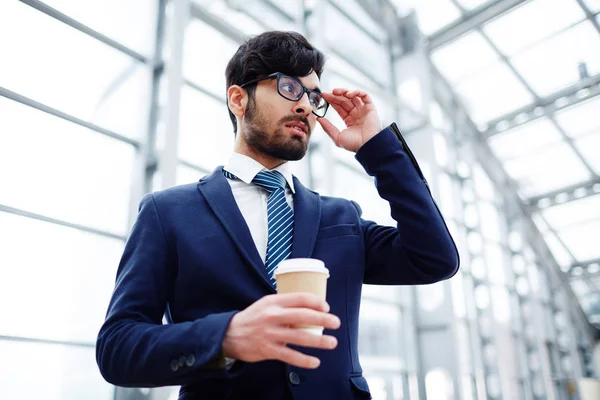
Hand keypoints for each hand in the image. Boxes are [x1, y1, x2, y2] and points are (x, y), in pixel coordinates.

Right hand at [222, 293, 339, 368]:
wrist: (229, 334)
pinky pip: (290, 356)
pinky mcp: (268, 350)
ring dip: (319, 341)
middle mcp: (273, 316)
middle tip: (336, 323)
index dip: (316, 302)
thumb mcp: (266, 304)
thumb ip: (285, 304)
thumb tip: (310, 306)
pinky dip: (304, 360)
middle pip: (303, 316)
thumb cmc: (253, 317)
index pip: (300, 298)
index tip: (326, 307)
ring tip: (332, 342)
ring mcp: (270, 334)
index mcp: (274, 302)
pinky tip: (315, 362)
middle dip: (323, 319)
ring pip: (300, 337)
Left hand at [318, 88, 381, 151]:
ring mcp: (363, 110)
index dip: (331, 101)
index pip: (339, 107)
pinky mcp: (370, 108)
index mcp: (349, 120)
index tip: (323, 96)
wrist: (367, 145)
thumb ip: (328, 127)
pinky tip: (348, 94)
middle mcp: (356, 114)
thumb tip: (318, 118)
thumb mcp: (337, 137)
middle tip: (326, 94)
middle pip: (344, 100)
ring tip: (335, 91)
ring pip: (354, 96)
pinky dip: (357, 92)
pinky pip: (365, 96)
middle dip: (335, 96)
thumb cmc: (354, 144)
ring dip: (344, 91)